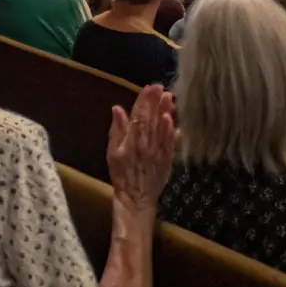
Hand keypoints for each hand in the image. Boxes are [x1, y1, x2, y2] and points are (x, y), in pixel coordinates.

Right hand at [106, 84, 174, 212]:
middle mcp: (146, 145)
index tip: (148, 87)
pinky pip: (170, 144)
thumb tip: (118, 109)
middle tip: (161, 86)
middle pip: (152, 119)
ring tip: (169, 97)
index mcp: (131, 141)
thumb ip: (116, 130)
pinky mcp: (167, 160)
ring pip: (163, 129)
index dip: (144, 100)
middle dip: (156, 101)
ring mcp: (158, 153)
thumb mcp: (112, 153)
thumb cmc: (121, 175)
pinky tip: (173, 120)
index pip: (138, 116)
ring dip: (166, 112)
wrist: (135, 200)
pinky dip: (172, 132)